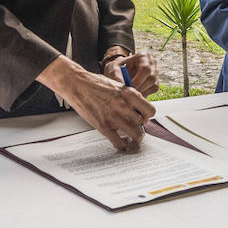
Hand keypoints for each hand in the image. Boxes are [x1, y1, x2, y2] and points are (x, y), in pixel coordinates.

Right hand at [38, 56, 155, 151]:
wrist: (77, 84)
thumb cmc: (95, 84)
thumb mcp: (117, 85)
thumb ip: (128, 97)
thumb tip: (137, 109)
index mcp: (129, 93)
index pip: (150, 110)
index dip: (147, 116)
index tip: (143, 117)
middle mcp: (123, 105)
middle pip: (142, 124)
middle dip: (140, 126)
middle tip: (136, 127)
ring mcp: (113, 117)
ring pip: (135, 134)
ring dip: (134, 137)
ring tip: (130, 136)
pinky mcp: (103, 126)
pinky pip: (119, 142)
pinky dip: (122, 144)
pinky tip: (120, 141)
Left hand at [103, 51, 159, 96]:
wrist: (119, 72)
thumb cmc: (117, 68)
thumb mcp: (113, 70)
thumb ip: (117, 76)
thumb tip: (123, 86)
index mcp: (143, 56)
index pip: (145, 68)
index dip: (138, 80)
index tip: (129, 88)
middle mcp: (151, 64)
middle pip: (151, 78)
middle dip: (140, 88)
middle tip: (129, 94)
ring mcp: (155, 73)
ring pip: (153, 85)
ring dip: (142, 92)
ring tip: (130, 94)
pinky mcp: (154, 82)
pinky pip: (153, 90)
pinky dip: (144, 94)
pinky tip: (134, 94)